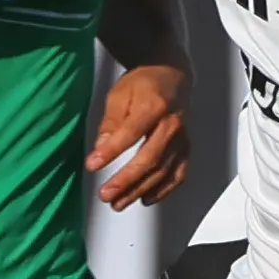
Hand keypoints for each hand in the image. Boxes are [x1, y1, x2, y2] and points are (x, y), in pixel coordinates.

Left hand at [89, 62, 188, 208]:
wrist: (173, 75)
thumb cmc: (144, 83)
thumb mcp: (120, 94)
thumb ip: (111, 122)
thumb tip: (100, 149)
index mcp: (154, 105)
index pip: (130, 133)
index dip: (111, 151)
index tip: (92, 165)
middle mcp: (172, 124)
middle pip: (150, 158)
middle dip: (126, 180)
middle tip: (106, 195)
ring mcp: (182, 138)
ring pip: (163, 171)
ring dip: (140, 190)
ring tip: (118, 203)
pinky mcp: (186, 148)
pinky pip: (178, 174)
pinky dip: (164, 190)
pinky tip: (146, 199)